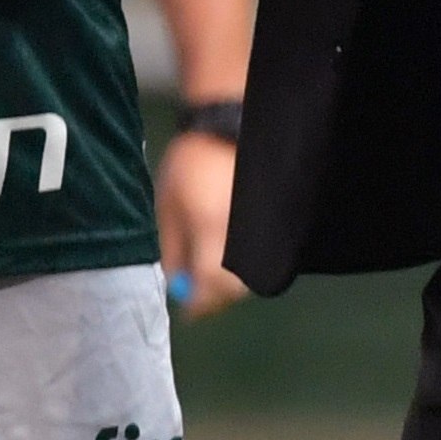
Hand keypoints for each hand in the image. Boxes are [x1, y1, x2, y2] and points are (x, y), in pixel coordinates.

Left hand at [155, 132, 246, 317]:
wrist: (226, 125)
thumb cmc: (188, 163)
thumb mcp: (167, 206)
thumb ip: (171, 249)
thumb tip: (176, 286)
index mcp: (211, 227)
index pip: (210, 285)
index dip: (200, 305)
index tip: (188, 313)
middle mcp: (242, 231)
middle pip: (235, 287)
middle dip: (216, 299)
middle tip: (199, 300)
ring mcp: (262, 227)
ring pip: (252, 273)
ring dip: (231, 283)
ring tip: (211, 275)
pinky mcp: (273, 222)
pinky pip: (262, 255)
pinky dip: (245, 264)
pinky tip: (229, 256)